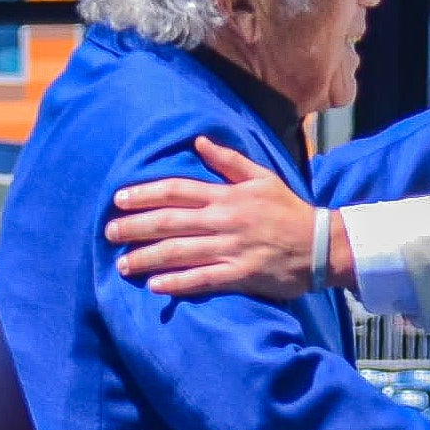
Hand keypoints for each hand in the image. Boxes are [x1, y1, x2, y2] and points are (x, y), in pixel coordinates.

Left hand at [109, 139, 328, 299]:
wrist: (321, 245)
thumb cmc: (288, 210)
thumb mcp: (261, 177)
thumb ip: (228, 161)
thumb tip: (198, 143)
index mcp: (226, 196)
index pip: (176, 191)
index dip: (145, 194)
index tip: (119, 199)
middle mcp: (223, 221)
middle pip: (170, 222)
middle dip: (135, 227)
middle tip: (109, 232)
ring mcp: (230, 249)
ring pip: (180, 252)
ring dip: (147, 257)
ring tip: (122, 264)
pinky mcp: (239, 275)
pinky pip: (202, 280)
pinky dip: (177, 283)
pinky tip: (155, 286)